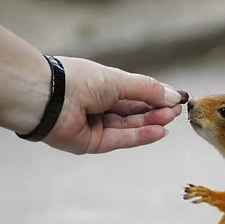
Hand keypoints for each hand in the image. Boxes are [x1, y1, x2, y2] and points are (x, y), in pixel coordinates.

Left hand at [43, 57, 184, 153]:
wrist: (47, 97)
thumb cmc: (78, 80)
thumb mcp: (118, 80)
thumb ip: (147, 90)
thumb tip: (174, 95)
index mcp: (102, 86)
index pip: (134, 94)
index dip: (156, 96)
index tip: (176, 98)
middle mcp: (99, 106)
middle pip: (134, 111)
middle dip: (156, 110)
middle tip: (177, 109)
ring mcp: (96, 125)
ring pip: (130, 126)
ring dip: (152, 123)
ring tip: (171, 118)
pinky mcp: (93, 143)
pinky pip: (121, 139)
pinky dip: (141, 136)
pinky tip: (159, 131)